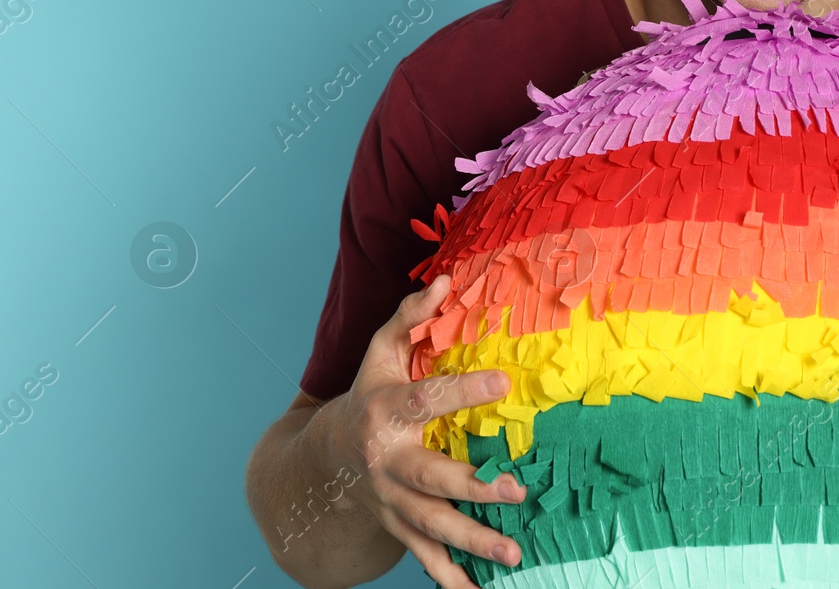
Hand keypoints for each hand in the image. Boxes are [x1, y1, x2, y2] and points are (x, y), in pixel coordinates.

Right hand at [317, 273, 526, 587]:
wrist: (322, 462)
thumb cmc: (365, 396)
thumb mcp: (380, 353)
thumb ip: (410, 317)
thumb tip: (444, 280)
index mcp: (385, 412)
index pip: (426, 399)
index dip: (463, 391)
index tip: (504, 383)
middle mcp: (387, 462)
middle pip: (430, 478)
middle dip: (472, 488)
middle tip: (516, 490)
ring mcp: (392, 501)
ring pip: (433, 526)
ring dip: (474, 542)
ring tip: (514, 553)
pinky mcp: (399, 528)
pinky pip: (426, 558)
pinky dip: (452, 580)